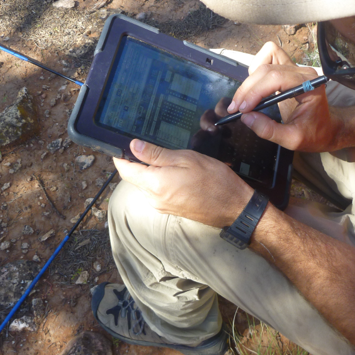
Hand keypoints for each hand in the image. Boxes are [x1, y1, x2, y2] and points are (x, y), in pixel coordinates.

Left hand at [113, 139, 253, 227]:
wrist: (233, 207)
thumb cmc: (214, 181)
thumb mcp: (185, 159)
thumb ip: (156, 154)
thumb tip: (133, 146)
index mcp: (154, 184)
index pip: (124, 170)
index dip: (120, 156)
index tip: (122, 144)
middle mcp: (153, 199)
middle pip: (134, 177)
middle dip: (137, 162)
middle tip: (151, 145)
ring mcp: (161, 206)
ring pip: (145, 184)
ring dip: (150, 171)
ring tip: (168, 159)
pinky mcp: (169, 209)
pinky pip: (155, 192)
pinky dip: (159, 180)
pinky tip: (174, 172)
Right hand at [229, 42, 343, 151]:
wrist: (327, 129)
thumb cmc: (314, 134)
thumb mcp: (292, 140)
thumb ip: (269, 130)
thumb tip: (246, 118)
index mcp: (309, 85)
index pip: (276, 79)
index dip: (255, 92)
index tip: (242, 109)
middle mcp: (302, 72)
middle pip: (267, 70)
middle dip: (247, 89)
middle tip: (236, 109)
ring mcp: (295, 69)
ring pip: (265, 62)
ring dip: (250, 81)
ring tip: (243, 101)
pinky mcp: (288, 70)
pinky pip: (268, 58)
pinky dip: (256, 72)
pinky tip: (253, 89)